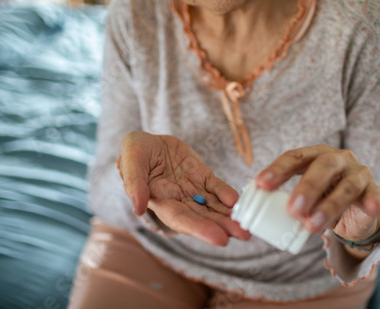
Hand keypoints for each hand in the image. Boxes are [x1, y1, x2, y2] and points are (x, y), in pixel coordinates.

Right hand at [117, 131, 249, 245]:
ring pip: (213, 206)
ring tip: (248, 226)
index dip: (200, 229)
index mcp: (160, 201)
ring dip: (230, 216)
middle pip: (202, 217)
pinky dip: (227, 194)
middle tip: (244, 234)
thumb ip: (134, 183)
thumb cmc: (135, 151)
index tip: (220, 239)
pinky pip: (217, 187)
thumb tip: (138, 208)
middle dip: (222, 226)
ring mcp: (192, 189)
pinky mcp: (202, 176)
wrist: (149, 140)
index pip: (181, 219)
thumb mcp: (130, 160)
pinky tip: (238, 200)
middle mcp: (178, 200)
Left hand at [255, 145, 379, 243]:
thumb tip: (253, 219)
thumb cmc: (323, 198)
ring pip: (346, 186)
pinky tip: (369, 207)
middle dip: (307, 187)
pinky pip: (374, 195)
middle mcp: (338, 159)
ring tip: (312, 225)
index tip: (261, 184)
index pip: (295, 157)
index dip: (278, 169)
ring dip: (329, 206)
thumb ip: (285, 201)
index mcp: (315, 155)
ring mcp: (358, 173)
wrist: (356, 210)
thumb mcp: (304, 196)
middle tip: (292, 209)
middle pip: (323, 166)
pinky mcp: (373, 190)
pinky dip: (372, 201)